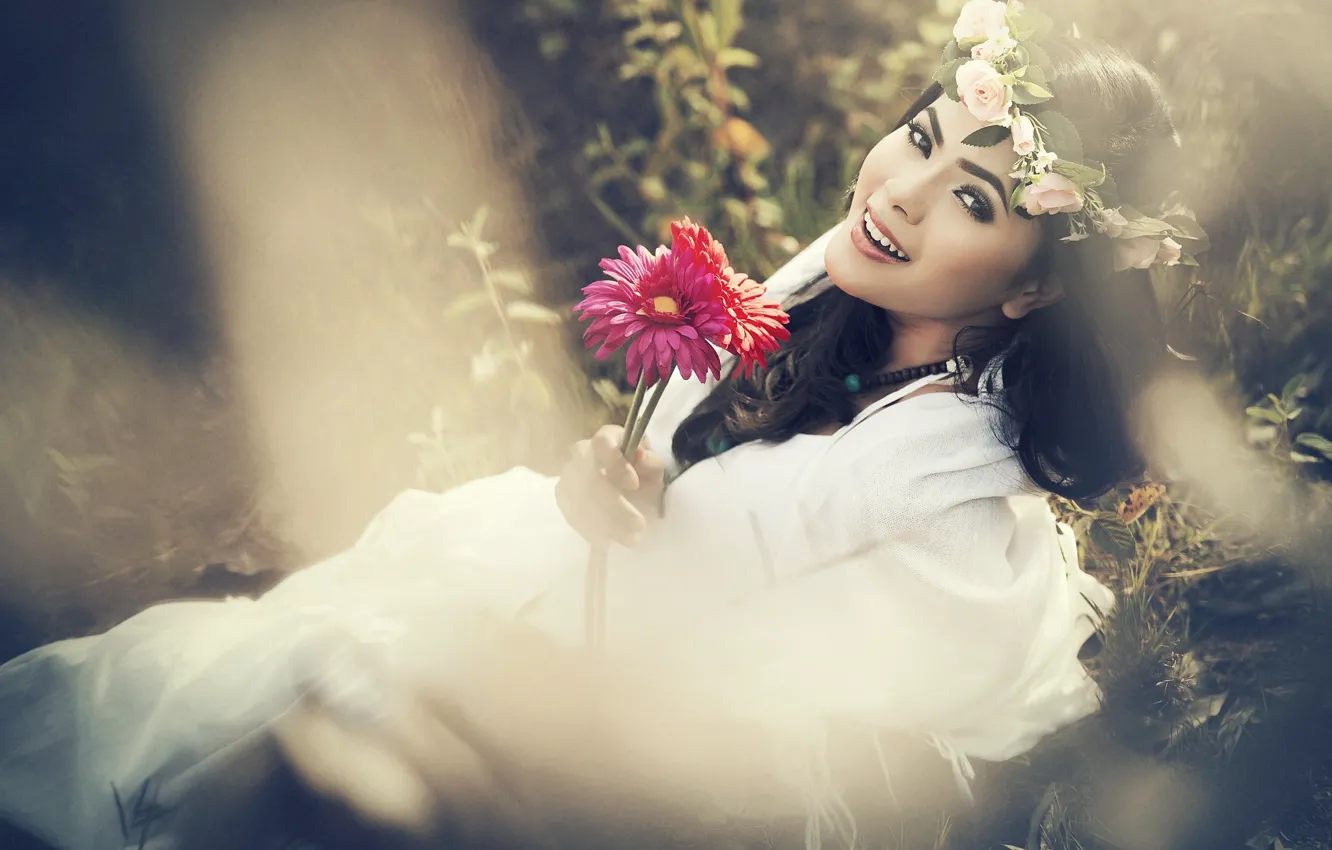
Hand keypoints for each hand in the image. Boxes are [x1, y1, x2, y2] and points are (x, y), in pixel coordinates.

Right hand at [555, 424, 665, 546]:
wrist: (633, 493)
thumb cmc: (643, 476)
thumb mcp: (654, 469)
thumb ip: (649, 462)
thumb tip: (638, 456)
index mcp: (607, 439)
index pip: (601, 442)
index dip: (615, 463)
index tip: (633, 485)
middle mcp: (581, 453)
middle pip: (587, 476)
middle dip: (613, 505)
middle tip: (638, 525)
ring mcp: (568, 476)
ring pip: (578, 499)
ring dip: (606, 523)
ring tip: (631, 539)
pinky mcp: (564, 499)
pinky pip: (572, 515)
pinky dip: (593, 531)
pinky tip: (611, 541)